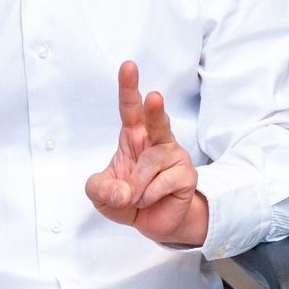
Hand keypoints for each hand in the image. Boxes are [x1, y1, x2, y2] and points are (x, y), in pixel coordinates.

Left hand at [85, 61, 207, 245]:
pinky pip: (164, 181)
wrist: (154, 222)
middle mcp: (156, 140)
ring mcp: (174, 155)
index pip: (130, 108)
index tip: (128, 66)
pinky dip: (149, 195)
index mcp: (134, 136)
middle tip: (154, 97)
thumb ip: (100, 189)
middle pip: (156, 119)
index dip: (128, 87)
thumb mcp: (101, 195)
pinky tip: (149, 199)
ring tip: (135, 195)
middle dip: (155, 108)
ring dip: (137, 184)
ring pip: (153, 160)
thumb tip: (120, 191)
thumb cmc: (128, 198)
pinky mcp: (187, 174)